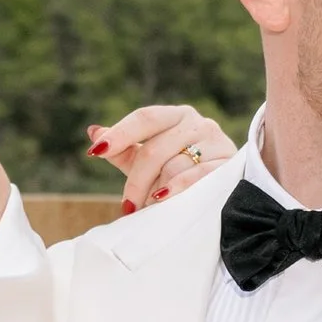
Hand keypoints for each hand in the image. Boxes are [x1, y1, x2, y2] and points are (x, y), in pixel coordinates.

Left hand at [89, 104, 237, 208]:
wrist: (225, 190)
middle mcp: (197, 122)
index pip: (144, 118)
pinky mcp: (227, 163)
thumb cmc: (180, 172)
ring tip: (152, 206)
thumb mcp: (149, 160)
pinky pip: (196, 176)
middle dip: (136, 181)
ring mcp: (215, 141)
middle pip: (154, 149)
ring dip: (157, 190)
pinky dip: (176, 188)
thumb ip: (124, 148)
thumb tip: (93, 132)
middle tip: (127, 205)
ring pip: (173, 166)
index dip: (120, 134)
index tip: (96, 151)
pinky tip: (163, 199)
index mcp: (175, 116)